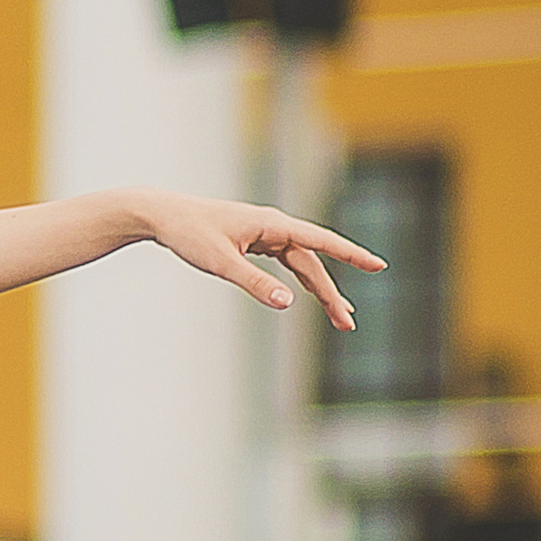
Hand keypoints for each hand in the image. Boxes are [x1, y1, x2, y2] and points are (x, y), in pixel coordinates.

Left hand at [134, 191, 383, 328]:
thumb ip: (255, 283)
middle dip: (331, 293)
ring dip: (319, 289)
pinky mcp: (254, 240)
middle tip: (348, 324)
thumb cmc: (189, 234)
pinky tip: (308, 294)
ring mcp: (264, 233)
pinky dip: (300, 279)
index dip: (351, 254)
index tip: (378, 265)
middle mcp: (273, 226)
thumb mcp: (221, 263)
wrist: (162, 216)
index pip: (321, 241)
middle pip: (312, 262)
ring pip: (301, 264)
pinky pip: (286, 262)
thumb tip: (289, 303)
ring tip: (340, 317)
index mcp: (271, 224)